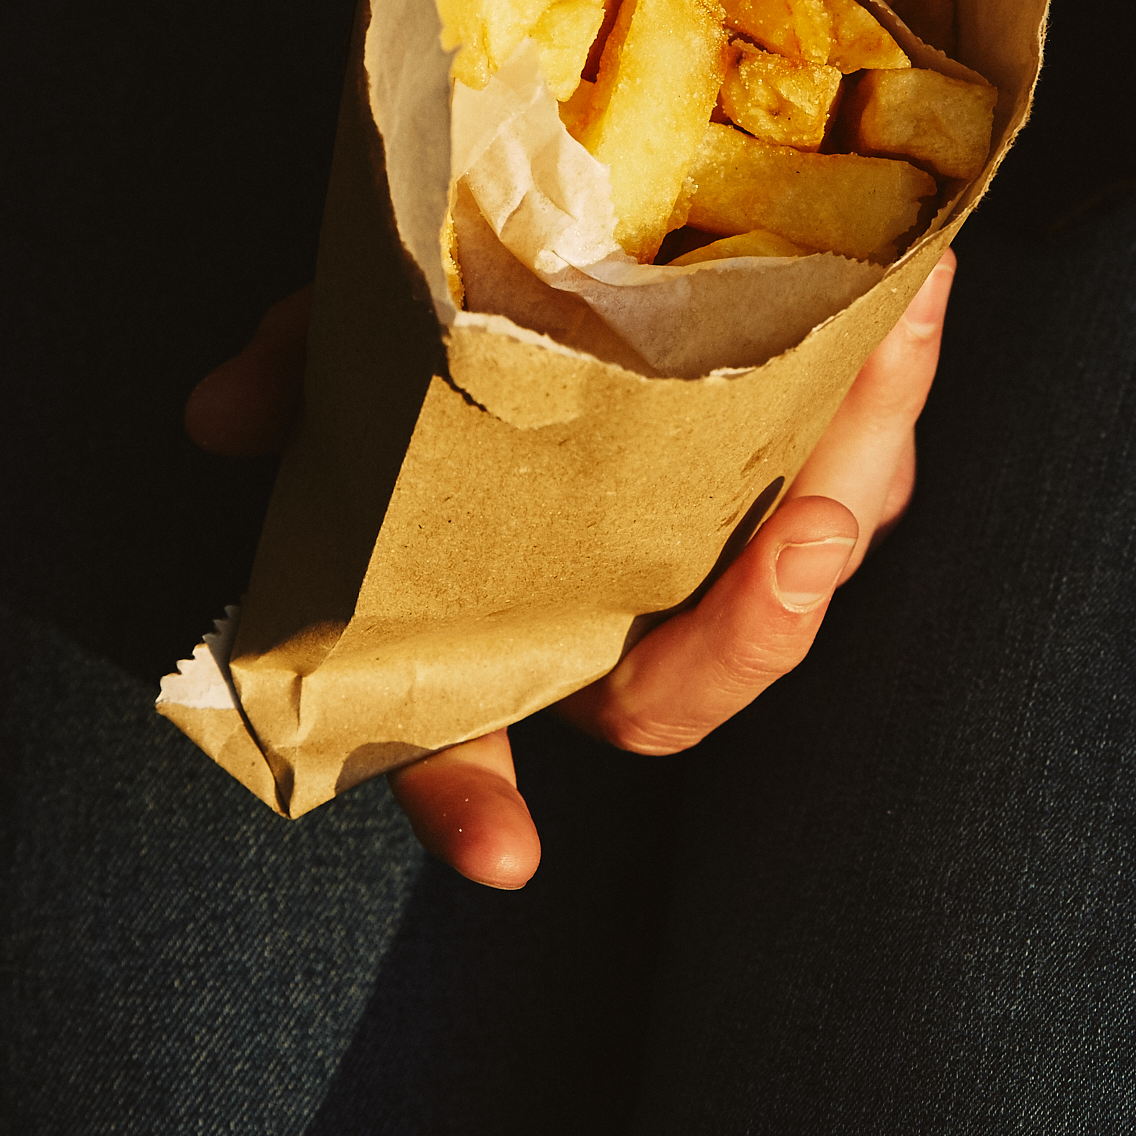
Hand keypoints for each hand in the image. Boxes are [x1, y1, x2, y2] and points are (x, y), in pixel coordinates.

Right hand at [186, 252, 955, 886]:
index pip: (462, 753)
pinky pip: (860, 467)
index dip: (468, 804)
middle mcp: (620, 627)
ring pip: (799, 576)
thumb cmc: (457, 356)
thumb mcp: (362, 357)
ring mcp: (725, 563)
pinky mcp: (807, 480)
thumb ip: (301, 378)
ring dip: (852, 480)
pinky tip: (916, 289)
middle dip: (748, 636)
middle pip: (687, 688)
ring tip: (888, 367)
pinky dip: (886, 382)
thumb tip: (219, 409)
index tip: (503, 856)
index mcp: (498, 634)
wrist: (585, 278)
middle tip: (800, 545)